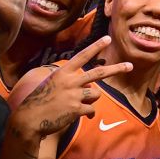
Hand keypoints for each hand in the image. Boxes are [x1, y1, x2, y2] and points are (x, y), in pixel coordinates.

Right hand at [11, 36, 131, 138]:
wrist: (30, 119)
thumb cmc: (39, 101)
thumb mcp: (51, 84)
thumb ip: (69, 81)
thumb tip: (89, 86)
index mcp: (63, 72)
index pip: (82, 56)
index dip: (96, 47)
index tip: (108, 39)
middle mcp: (70, 81)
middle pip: (99, 73)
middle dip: (116, 68)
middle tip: (129, 65)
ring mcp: (74, 95)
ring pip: (96, 94)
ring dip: (91, 100)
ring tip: (77, 105)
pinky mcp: (77, 109)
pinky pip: (91, 110)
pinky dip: (89, 114)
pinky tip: (78, 116)